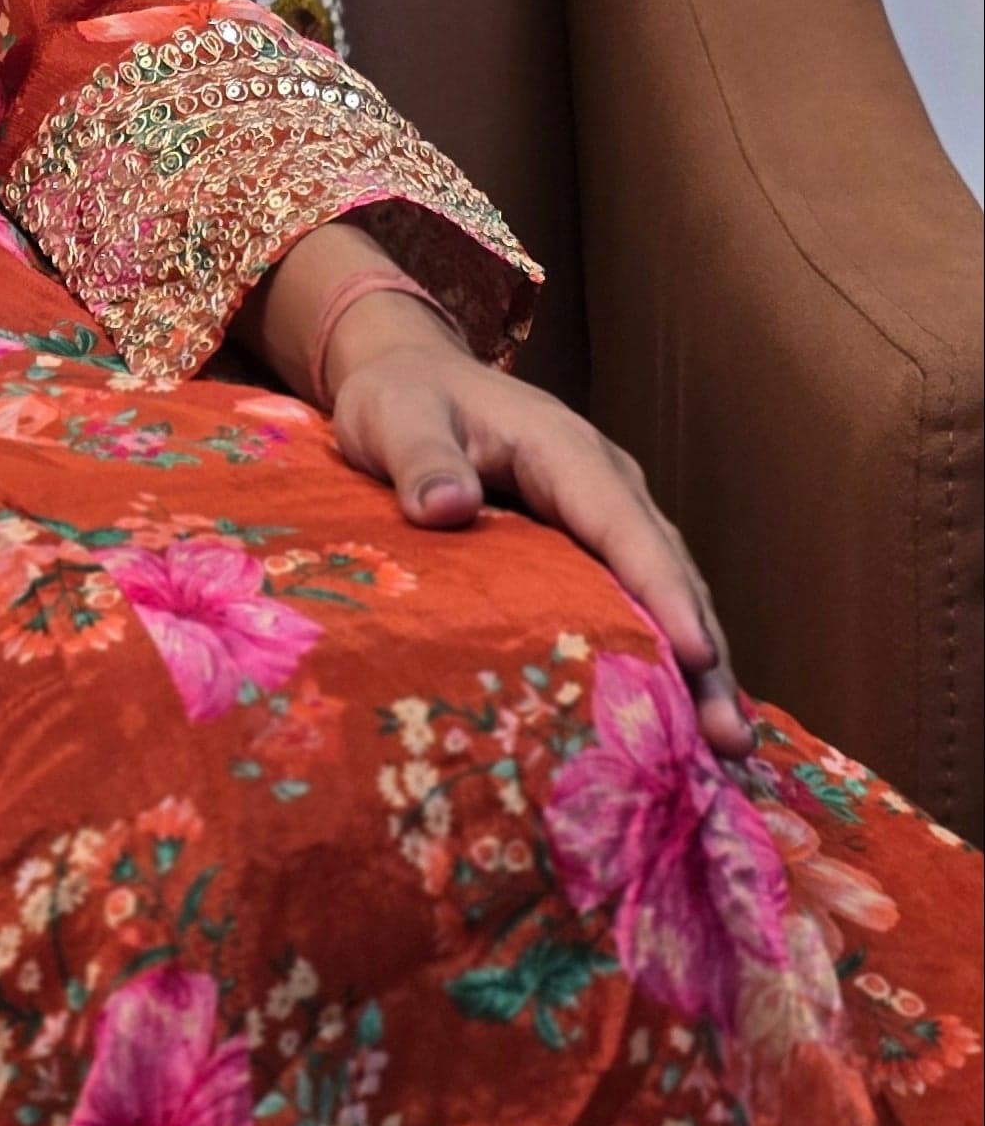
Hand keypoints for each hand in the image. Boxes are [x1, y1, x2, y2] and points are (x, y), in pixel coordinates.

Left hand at [324, 295, 754, 756]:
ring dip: (702, 668)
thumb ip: (420, 458)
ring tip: (727, 750)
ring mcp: (608, 516)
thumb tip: (446, 508)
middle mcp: (607, 483)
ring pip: (670, 592)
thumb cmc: (404, 398)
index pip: (624, 524)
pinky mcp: (596, 547)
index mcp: (566, 450)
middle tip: (730, 739)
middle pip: (668, 569)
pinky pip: (643, 601)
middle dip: (705, 652)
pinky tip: (686, 723)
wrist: (410, 375)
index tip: (697, 653)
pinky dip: (671, 658)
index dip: (662, 589)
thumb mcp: (395, 416)